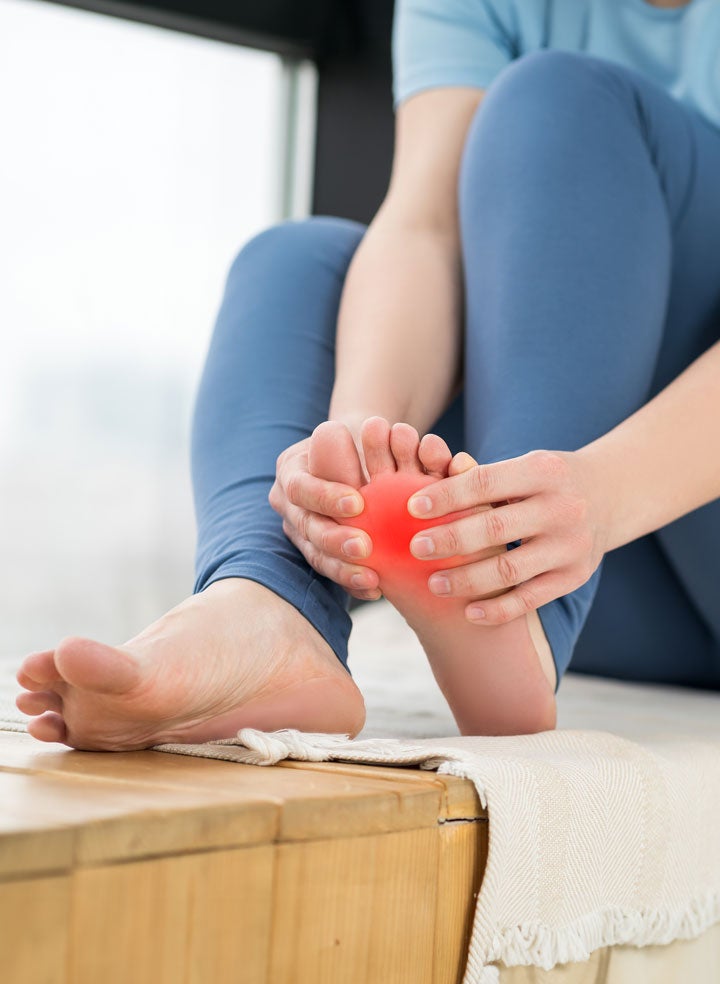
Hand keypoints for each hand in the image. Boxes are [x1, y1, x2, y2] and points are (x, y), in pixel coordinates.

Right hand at [269, 436, 381, 600]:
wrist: (357, 457)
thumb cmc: (359, 442)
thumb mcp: (353, 435)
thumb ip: (353, 445)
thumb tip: (371, 448)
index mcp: (291, 471)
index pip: (301, 488)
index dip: (326, 497)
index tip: (357, 502)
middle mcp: (290, 505)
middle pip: (306, 527)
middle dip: (334, 540)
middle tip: (364, 547)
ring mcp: (300, 532)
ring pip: (316, 556)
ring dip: (343, 570)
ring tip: (371, 578)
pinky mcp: (316, 552)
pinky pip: (332, 571)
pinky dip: (353, 583)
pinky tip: (375, 589)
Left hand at [406, 449, 611, 623]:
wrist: (609, 495)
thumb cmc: (545, 481)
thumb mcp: (522, 466)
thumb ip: (480, 477)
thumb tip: (428, 483)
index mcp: (543, 471)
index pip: (485, 482)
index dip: (446, 496)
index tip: (412, 507)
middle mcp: (562, 508)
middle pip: (495, 529)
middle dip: (450, 540)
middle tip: (415, 548)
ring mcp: (571, 546)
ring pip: (510, 570)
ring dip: (466, 580)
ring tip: (434, 585)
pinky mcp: (574, 577)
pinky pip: (530, 600)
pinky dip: (498, 610)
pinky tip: (468, 613)